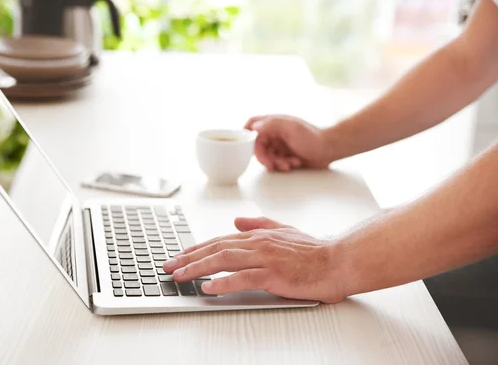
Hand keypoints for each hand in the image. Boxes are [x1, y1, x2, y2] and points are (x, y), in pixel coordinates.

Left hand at [163, 217, 347, 302]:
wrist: (338, 260)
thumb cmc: (314, 250)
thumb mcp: (284, 230)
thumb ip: (260, 223)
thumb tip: (237, 219)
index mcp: (258, 235)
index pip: (220, 240)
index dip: (197, 248)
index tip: (179, 255)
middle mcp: (258, 243)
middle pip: (216, 248)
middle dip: (189, 257)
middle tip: (169, 266)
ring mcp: (265, 258)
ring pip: (224, 261)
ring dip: (198, 268)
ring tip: (180, 276)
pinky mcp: (274, 274)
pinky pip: (243, 278)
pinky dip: (224, 283)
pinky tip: (209, 288)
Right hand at [244, 115, 334, 171]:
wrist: (330, 149)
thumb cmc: (313, 137)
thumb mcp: (291, 128)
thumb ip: (271, 125)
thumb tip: (253, 128)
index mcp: (274, 122)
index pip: (252, 125)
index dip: (246, 134)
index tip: (244, 146)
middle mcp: (275, 132)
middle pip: (257, 146)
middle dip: (264, 157)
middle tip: (271, 165)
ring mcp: (280, 144)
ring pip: (266, 156)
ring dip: (275, 162)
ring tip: (288, 165)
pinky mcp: (285, 155)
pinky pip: (276, 162)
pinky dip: (283, 165)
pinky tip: (294, 163)